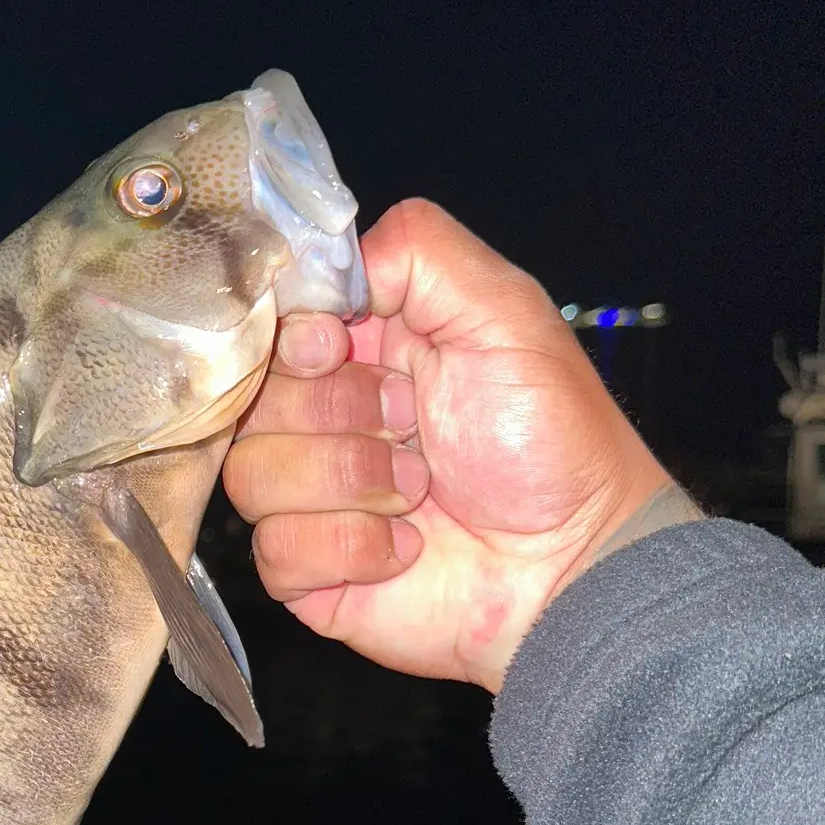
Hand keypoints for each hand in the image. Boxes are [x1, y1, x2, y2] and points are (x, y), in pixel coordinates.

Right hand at [224, 198, 696, 691]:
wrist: (574, 564)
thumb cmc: (551, 442)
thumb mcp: (504, 314)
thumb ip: (418, 253)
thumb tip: (324, 265)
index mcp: (358, 350)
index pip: (268, 327)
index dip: (293, 339)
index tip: (338, 347)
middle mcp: (322, 419)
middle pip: (251, 400)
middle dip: (342, 413)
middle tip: (413, 426)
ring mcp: (308, 498)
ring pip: (253, 475)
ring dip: (351, 482)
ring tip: (419, 492)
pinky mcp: (307, 571)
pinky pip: (275, 549)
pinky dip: (350, 547)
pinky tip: (406, 547)